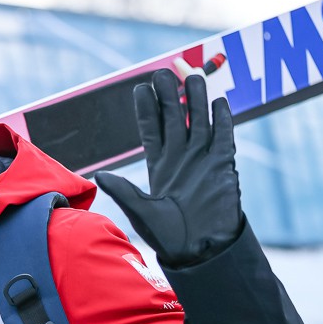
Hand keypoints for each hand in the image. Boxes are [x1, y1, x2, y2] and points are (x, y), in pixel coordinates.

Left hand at [95, 69, 242, 267]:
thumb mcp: (139, 210)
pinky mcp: (223, 167)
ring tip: (192, 77)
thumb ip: (123, 190)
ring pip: (199, 122)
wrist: (199, 250)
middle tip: (163, 73)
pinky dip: (221, 120)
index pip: (152, 130)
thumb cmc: (167, 235)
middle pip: (175, 119)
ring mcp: (202, 160)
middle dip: (169, 97)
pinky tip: (218, 101)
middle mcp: (180, 158)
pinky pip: (223, 137)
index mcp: (158, 165)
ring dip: (196, 101)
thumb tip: (98, 174)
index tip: (139, 88)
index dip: (147, 109)